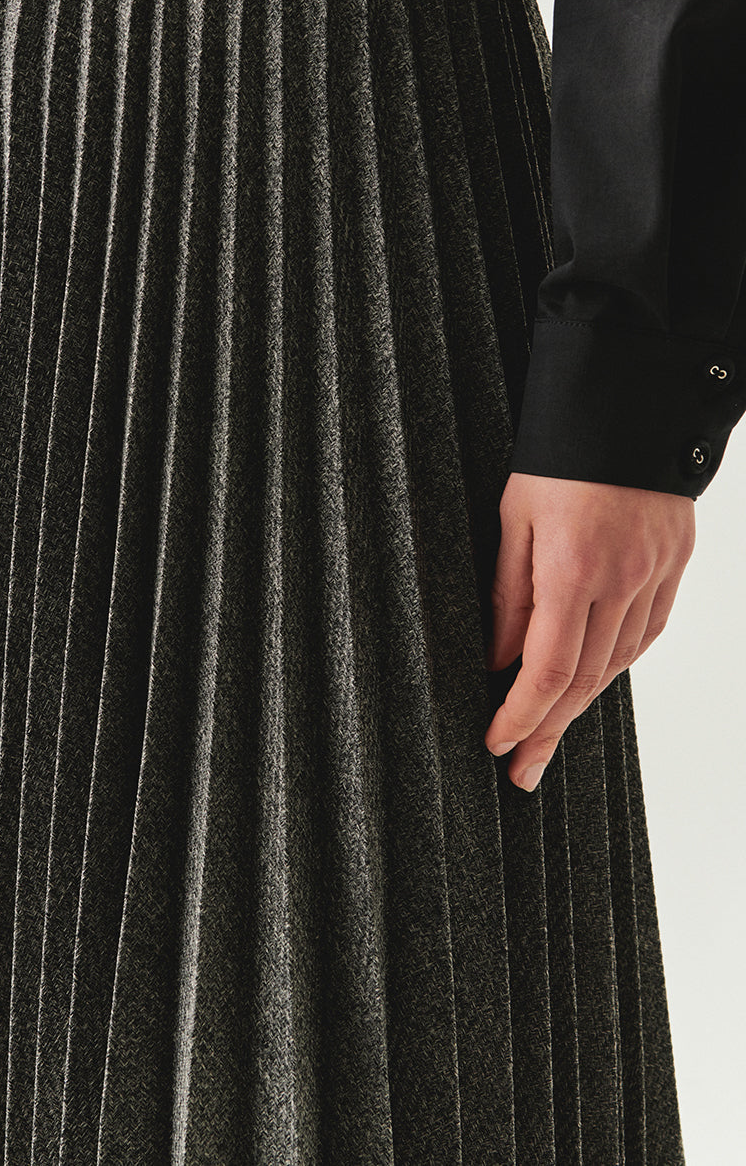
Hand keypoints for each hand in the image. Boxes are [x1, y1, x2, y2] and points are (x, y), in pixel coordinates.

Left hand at [484, 472, 694, 791]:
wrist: (628, 401)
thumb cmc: (558, 453)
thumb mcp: (513, 517)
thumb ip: (507, 594)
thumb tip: (498, 660)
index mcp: (572, 569)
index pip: (548, 669)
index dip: (521, 714)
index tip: (497, 741)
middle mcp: (621, 581)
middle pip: (585, 680)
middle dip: (548, 730)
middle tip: (520, 769)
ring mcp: (654, 575)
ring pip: (618, 663)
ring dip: (582, 707)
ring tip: (548, 738)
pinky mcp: (673, 566)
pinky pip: (646, 632)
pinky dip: (616, 665)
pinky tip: (593, 685)